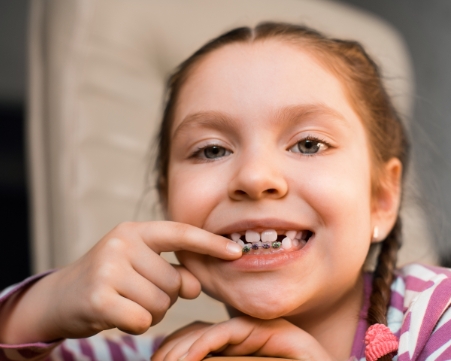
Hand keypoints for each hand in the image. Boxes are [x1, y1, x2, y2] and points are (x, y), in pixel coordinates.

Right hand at [0, 221, 241, 343]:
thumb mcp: (143, 268)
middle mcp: (121, 243)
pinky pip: (143, 320)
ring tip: (127, 302)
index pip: (181, 234)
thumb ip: (174, 272)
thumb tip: (195, 287)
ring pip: (161, 304)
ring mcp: (107, 268)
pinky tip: (117, 315)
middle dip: (165, 296)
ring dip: (150, 312)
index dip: (211, 244)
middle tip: (137, 293)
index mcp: (136, 231)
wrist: (61, 298)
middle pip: (174, 282)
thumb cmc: (112, 280)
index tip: (238, 252)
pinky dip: (136, 325)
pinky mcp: (97, 296)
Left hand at [152, 316, 332, 360]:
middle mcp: (240, 336)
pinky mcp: (268, 331)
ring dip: (184, 348)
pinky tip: (192, 359)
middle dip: (171, 348)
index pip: (191, 339)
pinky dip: (206, 344)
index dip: (170, 349)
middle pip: (194, 332)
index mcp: (231, 348)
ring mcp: (254, 331)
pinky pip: (229, 331)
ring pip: (208, 331)